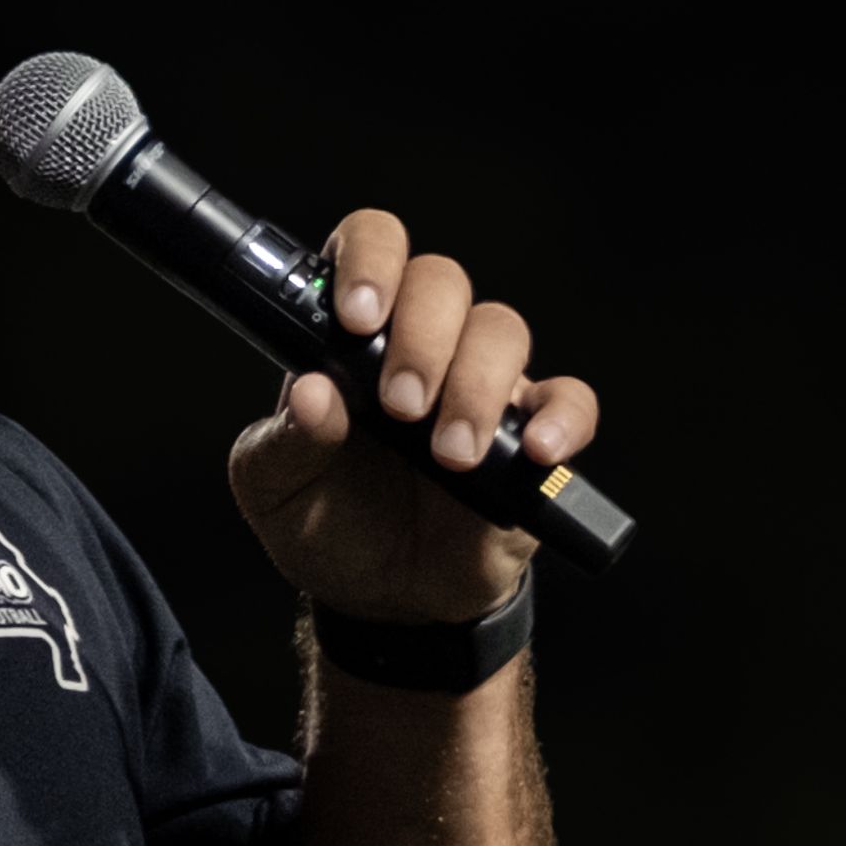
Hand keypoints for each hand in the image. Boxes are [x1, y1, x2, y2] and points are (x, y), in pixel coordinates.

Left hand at [226, 209, 601, 626]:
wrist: (383, 598)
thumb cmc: (325, 523)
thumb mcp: (274, 489)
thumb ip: (287, 441)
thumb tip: (313, 396)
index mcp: (350, 335)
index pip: (371, 246)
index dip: (370, 260)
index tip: (356, 315)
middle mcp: (421, 342)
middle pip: (442, 281)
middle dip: (422, 336)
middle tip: (400, 405)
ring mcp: (482, 384)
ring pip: (502, 330)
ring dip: (475, 385)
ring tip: (446, 455)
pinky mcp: (532, 436)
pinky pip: (570, 400)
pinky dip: (562, 418)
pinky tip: (535, 451)